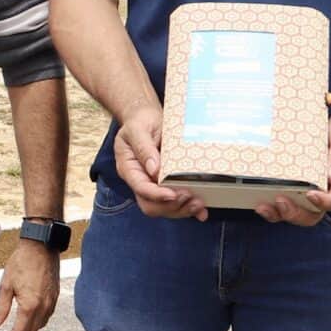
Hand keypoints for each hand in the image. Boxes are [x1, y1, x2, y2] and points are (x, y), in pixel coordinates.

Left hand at [0, 241, 58, 330]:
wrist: (41, 246)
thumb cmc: (22, 262)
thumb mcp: (6, 285)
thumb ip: (1, 308)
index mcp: (30, 306)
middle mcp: (44, 307)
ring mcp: (52, 302)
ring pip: (41, 325)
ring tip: (16, 330)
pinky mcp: (55, 296)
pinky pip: (47, 316)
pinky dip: (38, 322)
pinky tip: (29, 318)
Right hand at [113, 107, 204, 221]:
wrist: (146, 118)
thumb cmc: (140, 122)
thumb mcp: (138, 129)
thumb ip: (144, 148)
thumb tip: (154, 170)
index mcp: (129, 169)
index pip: (141, 188)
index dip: (157, 195)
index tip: (173, 194)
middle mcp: (141, 181)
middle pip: (151, 205)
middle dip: (171, 206)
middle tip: (190, 198)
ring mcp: (154, 185)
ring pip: (164, 208)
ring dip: (182, 210)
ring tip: (199, 204)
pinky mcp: (167, 184)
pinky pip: (176, 202)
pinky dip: (189, 209)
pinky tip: (202, 212)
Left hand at [257, 117, 330, 225]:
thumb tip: (328, 176)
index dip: (324, 202)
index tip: (311, 194)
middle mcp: (325, 193)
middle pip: (312, 215)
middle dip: (295, 214)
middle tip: (281, 201)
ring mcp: (309, 193)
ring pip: (296, 213)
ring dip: (279, 214)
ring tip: (263, 206)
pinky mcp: (296, 189)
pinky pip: (285, 203)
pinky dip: (271, 206)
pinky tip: (258, 202)